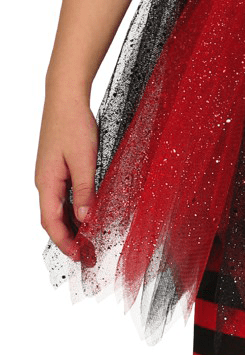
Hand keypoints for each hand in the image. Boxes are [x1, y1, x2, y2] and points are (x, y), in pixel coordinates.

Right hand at [35, 86, 97, 259]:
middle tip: (87, 254)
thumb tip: (85, 219)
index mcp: (47, 183)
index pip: (51, 222)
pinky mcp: (59, 166)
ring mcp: (51, 174)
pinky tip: (88, 213)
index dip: (64, 242)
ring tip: (89, 239)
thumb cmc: (73, 125)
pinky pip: (64, 195)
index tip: (78, 256)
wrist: (66, 98)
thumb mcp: (85, 160)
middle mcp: (45, 181)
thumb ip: (86, 190)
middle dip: (68, 239)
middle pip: (53, 218)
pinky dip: (74, 208)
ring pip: (59, 207)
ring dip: (72, 225)